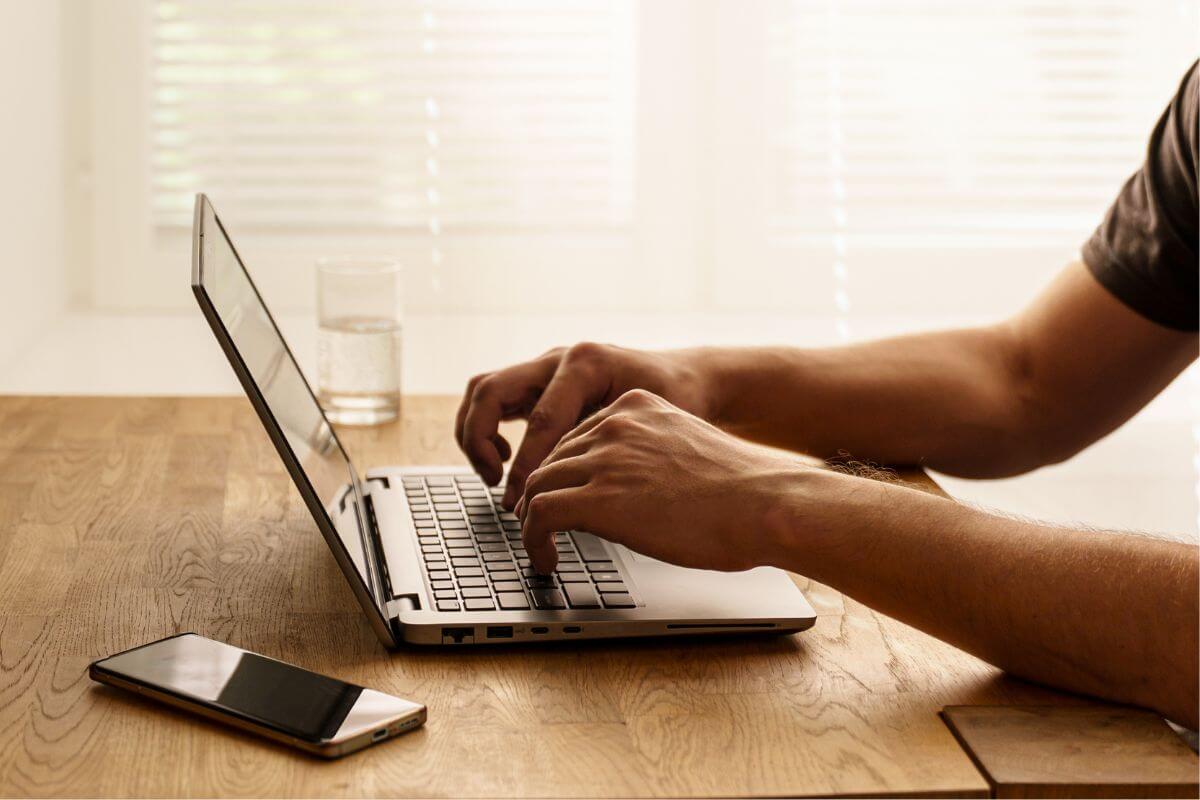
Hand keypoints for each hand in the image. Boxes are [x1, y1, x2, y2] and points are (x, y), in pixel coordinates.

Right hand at [455, 343, 715, 506]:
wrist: (685, 377)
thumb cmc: (677, 401)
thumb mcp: (652, 422)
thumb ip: (612, 449)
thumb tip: (574, 496)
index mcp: (586, 364)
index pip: (540, 420)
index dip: (528, 469)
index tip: (523, 505)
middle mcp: (558, 358)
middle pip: (490, 390)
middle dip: (480, 440)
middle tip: (494, 479)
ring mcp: (545, 367)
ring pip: (483, 390)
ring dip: (476, 433)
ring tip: (494, 473)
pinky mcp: (539, 382)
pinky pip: (496, 399)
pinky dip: (489, 430)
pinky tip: (512, 459)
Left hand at [515, 389, 809, 573]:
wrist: (763, 503)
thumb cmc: (743, 490)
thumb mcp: (688, 448)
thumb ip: (652, 455)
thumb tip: (635, 492)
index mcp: (638, 406)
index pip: (577, 435)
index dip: (564, 473)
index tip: (562, 497)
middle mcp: (615, 424)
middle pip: (551, 459)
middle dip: (541, 495)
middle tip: (542, 527)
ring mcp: (604, 458)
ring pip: (536, 485)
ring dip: (532, 521)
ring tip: (541, 548)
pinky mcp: (597, 498)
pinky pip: (540, 515)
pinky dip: (533, 540)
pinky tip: (546, 559)